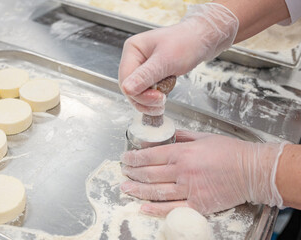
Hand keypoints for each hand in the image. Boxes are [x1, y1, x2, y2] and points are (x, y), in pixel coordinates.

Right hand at [118, 3, 238, 115]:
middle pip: (129, 88)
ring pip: (137, 93)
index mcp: (133, 49)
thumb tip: (127, 90)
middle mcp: (134, 58)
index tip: (157, 99)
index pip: (125, 79)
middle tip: (162, 103)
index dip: (138, 93)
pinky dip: (153, 99)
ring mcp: (141, 67)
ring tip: (163, 103)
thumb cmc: (187, 43)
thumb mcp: (166, 60)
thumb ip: (145, 76)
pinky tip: (163, 98)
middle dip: (144, 99)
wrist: (203, 39)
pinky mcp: (150, 75)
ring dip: (149, 102)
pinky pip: (146, 92)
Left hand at [120, 130, 286, 215]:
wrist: (253, 171)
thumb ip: (181, 137)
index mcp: (183, 153)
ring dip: (137, 190)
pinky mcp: (198, 205)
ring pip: (156, 191)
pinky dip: (155, 209)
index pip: (151, 155)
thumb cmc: (230, 152)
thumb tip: (165, 136)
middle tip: (123, 173)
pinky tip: (143, 207)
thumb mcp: (203, 137)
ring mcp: (189, 190)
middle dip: (132, 173)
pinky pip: (172, 208)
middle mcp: (183, 171)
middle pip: (149, 174)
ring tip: (125, 189)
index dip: (135, 158)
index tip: (126, 159)